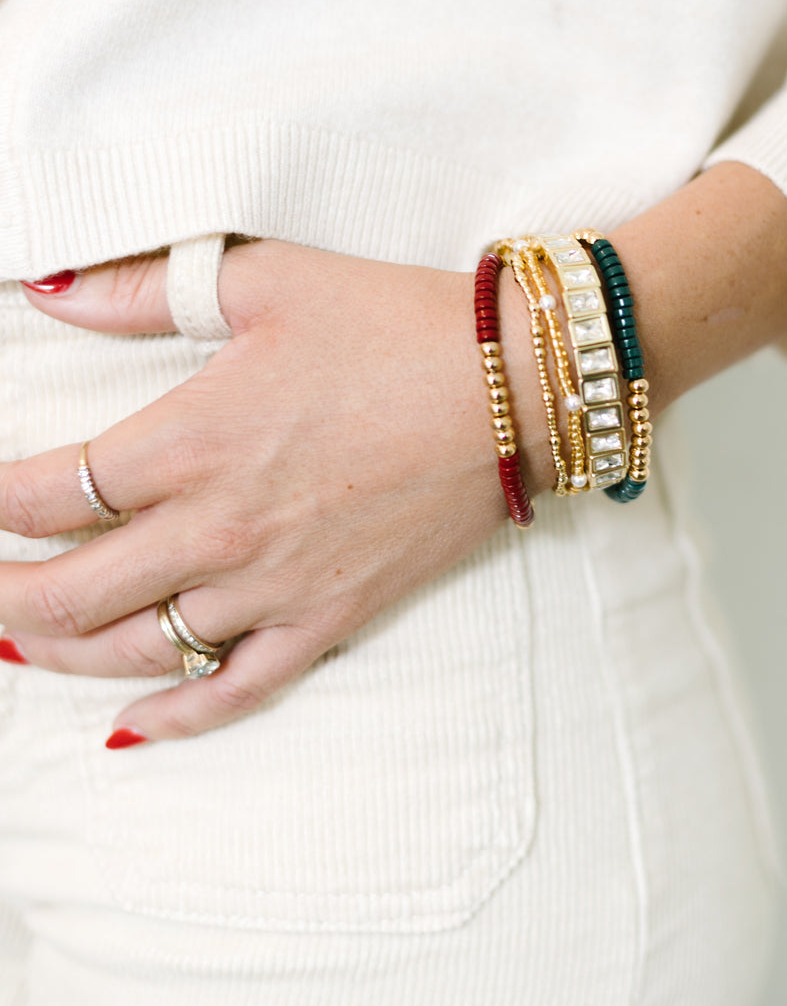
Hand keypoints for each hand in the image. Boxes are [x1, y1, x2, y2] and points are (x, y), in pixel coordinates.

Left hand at [0, 241, 542, 741]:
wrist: (518, 387)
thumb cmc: (394, 324)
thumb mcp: (263, 280)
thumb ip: (140, 288)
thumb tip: (46, 290)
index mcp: (190, 439)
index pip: (43, 495)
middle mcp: (218, 528)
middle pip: (67, 594)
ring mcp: (273, 587)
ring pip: (134, 652)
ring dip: (58, 654)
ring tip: (18, 640)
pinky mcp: (328, 619)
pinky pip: (234, 692)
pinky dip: (171, 719)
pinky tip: (128, 724)